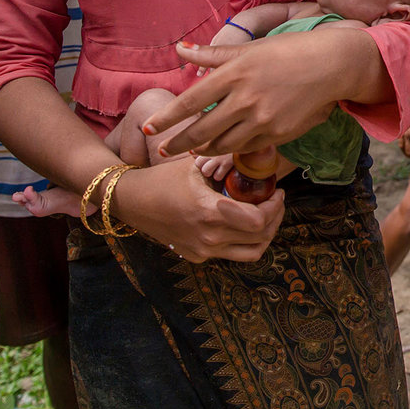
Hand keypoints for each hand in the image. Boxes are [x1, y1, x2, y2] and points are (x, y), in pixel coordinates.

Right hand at [114, 156, 284, 262]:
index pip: (258, 220)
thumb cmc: (164, 179)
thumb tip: (258, 152)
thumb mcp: (196, 165)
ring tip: (266, 216)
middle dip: (275, 218)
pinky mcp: (198, 256)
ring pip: (252, 252)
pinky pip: (232, 254)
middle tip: (276, 201)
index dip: (274, 207)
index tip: (277, 191)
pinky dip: (245, 241)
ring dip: (265, 235)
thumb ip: (227, 163)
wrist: (132, 201)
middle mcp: (209, 237)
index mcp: (210, 212)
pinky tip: (244, 223)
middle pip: (260, 237)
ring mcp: (203, 250)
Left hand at [144, 35, 349, 156]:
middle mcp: (245, 99)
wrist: (330, 65)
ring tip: (192, 151)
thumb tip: (180, 50)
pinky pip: (247, 147)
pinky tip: (222, 148)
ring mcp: (262, 119)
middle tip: (161, 151)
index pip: (191, 101)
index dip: (167, 117)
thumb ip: (213, 54)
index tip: (149, 127)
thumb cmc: (289, 51)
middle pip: (201, 129)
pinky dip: (231, 149)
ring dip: (203, 149)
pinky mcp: (278, 133)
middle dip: (177, 142)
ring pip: (223, 143)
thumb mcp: (250, 48)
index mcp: (234, 73)